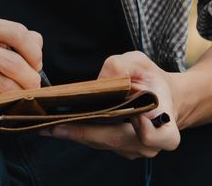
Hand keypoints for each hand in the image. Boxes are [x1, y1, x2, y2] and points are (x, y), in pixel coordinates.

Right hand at [0, 10, 43, 96]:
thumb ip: (5, 31)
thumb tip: (37, 45)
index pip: (16, 33)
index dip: (34, 51)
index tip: (35, 61)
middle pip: (12, 64)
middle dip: (31, 78)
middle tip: (33, 82)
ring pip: (2, 86)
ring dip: (19, 93)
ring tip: (21, 91)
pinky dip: (2, 100)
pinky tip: (3, 97)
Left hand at [40, 50, 180, 159]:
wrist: (162, 96)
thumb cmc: (150, 78)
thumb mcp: (139, 62)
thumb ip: (121, 67)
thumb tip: (100, 82)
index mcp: (164, 122)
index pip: (160, 136)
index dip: (148, 131)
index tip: (134, 117)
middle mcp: (151, 143)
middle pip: (116, 141)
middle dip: (83, 132)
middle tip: (54, 125)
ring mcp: (135, 149)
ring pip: (103, 143)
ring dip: (76, 134)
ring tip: (47, 125)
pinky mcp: (121, 149)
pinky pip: (98, 142)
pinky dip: (79, 133)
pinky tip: (57, 124)